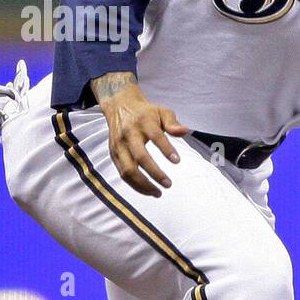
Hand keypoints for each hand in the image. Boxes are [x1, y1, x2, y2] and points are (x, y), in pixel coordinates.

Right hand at [92, 72, 189, 196]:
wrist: (120, 106)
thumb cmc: (146, 112)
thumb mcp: (162, 112)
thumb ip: (173, 123)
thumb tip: (185, 131)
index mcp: (143, 122)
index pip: (155, 136)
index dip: (166, 149)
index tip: (177, 161)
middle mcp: (129, 135)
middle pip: (140, 157)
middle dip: (154, 173)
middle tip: (168, 184)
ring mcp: (119, 146)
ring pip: (128, 169)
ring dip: (143, 184)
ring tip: (158, 193)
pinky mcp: (113, 154)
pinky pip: (123, 173)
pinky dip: (134, 185)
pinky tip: (147, 190)